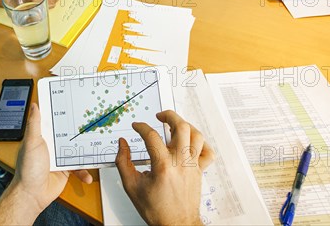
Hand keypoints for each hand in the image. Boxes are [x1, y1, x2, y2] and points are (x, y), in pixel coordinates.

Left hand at [10, 103, 92, 215]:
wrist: (32, 195)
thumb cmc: (28, 169)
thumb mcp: (32, 142)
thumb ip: (34, 124)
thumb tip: (35, 105)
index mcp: (43, 136)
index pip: (54, 120)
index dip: (63, 112)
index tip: (75, 103)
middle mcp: (52, 145)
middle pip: (69, 134)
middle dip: (80, 131)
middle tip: (93, 123)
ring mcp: (60, 157)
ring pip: (77, 150)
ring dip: (86, 150)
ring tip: (97, 146)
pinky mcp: (66, 170)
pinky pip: (79, 167)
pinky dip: (84, 171)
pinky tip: (87, 175)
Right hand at [115, 110, 213, 225]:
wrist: (176, 225)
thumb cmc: (156, 210)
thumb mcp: (131, 187)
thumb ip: (123, 162)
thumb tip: (122, 144)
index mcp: (163, 166)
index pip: (151, 136)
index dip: (141, 127)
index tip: (136, 126)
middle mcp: (181, 162)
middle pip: (181, 127)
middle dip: (169, 115)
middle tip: (160, 115)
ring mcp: (193, 165)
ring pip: (196, 135)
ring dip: (185, 125)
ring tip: (175, 125)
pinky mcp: (200, 170)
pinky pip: (208, 152)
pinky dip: (201, 143)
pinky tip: (191, 142)